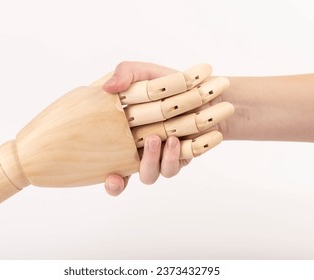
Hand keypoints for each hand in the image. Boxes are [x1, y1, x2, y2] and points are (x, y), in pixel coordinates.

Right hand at [102, 62, 232, 195]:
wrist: (198, 86)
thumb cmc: (162, 81)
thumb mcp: (142, 71)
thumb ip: (124, 73)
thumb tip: (109, 87)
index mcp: (120, 136)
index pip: (110, 167)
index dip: (112, 180)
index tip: (115, 178)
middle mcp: (137, 151)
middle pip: (138, 172)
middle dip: (147, 163)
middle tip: (154, 138)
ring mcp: (160, 156)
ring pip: (159, 172)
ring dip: (167, 158)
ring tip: (174, 137)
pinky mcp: (182, 156)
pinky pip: (184, 161)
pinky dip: (195, 149)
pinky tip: (204, 134)